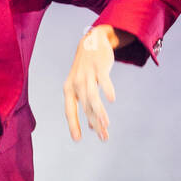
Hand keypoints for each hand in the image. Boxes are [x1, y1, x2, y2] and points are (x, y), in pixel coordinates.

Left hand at [63, 27, 115, 142]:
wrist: (91, 41)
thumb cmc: (86, 69)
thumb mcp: (82, 86)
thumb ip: (86, 106)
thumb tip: (92, 127)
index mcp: (69, 89)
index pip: (69, 111)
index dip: (73, 125)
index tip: (77, 139)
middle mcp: (76, 83)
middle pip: (85, 107)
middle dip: (94, 123)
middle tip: (103, 137)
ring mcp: (87, 75)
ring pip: (92, 97)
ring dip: (99, 112)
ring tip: (106, 125)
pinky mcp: (99, 67)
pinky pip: (103, 80)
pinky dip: (107, 89)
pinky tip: (112, 100)